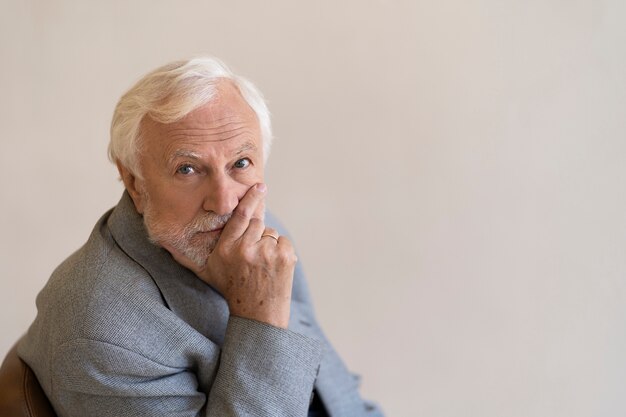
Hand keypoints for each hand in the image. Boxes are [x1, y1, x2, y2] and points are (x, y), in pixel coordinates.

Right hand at [171, 183, 296, 328]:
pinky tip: (273, 268)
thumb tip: (162, 242)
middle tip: (254, 252)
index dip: (251, 198)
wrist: (257, 315)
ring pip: (271, 233)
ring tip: (261, 265)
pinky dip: (280, 251)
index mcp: (226, 249)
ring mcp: (266, 253)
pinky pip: (283, 242)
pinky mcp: (284, 258)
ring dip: (268, 244)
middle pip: (257, 222)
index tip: (260, 186)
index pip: (240, 215)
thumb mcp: (206, 272)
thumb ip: (186, 256)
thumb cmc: (231, 289)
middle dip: (257, 233)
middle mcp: (245, 249)